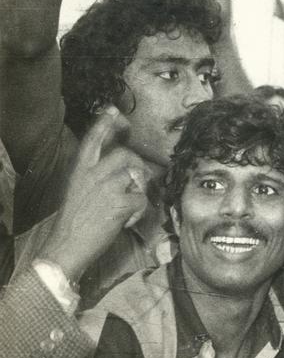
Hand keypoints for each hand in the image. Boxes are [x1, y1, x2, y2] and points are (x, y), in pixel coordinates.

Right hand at [37, 107, 150, 281]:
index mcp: (80, 171)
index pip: (93, 140)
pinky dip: (139, 212)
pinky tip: (126, 221)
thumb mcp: (79, 191)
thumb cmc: (75, 222)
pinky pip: (142, 199)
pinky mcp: (119, 202)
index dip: (104, 123)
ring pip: (138, 176)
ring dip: (139, 191)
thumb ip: (96, 175)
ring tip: (127, 207)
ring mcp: (107, 186)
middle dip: (138, 166)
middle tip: (137, 183)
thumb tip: (123, 166)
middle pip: (126, 155)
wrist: (67, 247)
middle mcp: (93, 174)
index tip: (113, 110)